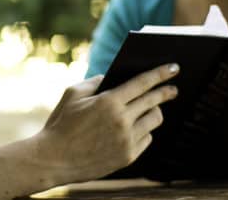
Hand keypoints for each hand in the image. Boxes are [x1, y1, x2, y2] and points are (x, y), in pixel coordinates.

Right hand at [36, 63, 179, 184]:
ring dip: (154, 111)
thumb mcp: (73, 93)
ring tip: (151, 109)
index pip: (143, 83)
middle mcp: (122, 120)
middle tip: (173, 89)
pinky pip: (146, 139)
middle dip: (167, 92)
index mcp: (109, 101)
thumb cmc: (61, 123)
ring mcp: (127, 140)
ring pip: (154, 120)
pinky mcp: (128, 157)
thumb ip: (95, 81)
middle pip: (154, 101)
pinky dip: (143, 131)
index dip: (161, 73)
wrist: (53, 159)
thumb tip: (112, 78)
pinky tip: (137, 128)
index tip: (174, 68)